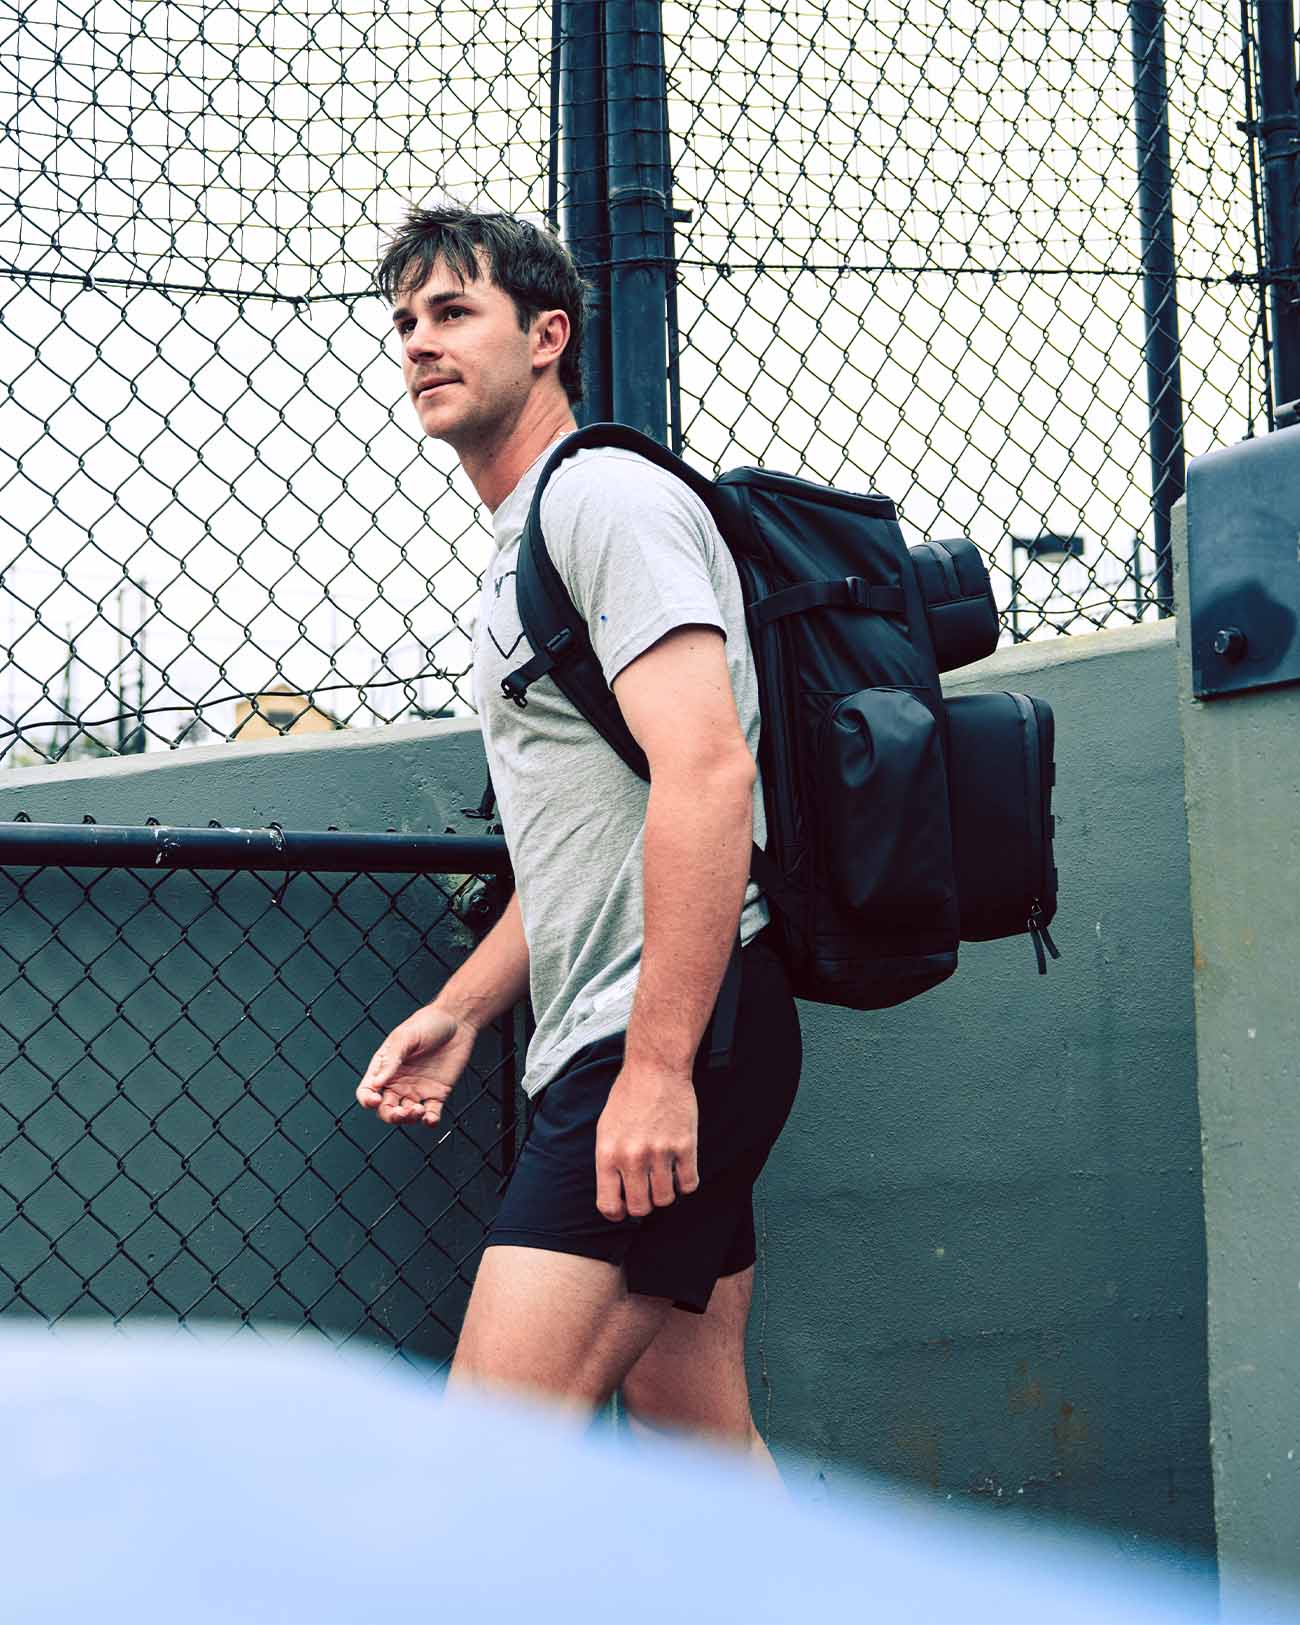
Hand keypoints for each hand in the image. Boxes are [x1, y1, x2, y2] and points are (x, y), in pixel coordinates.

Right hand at [355, 1005, 477, 1128]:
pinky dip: (429, 1121)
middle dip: (390, 1116)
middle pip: (386, 1109)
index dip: (367, 1100)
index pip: (367, 1091)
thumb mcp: (404, 1037)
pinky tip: (430, 1119)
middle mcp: (398, 1082)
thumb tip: (376, 1084)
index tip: (376, 1100)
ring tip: (418, 1110)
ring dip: (409, 1119)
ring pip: (406, 1115)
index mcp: (384, 1068)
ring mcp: (417, 1090)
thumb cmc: (427, 1023)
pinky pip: (431, 1114)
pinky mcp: (437, 1094)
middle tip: (401, 1112)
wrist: (457, 1021)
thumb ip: (391, 1060)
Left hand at [594, 1063, 700, 1220]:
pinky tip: (680, 1171)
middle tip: (647, 1192)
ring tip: (664, 1179)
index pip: (609, 1205)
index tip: (624, 1208)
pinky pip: (689, 1184)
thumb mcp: (605, 1129)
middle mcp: (632, 1157)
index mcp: (608, 1154)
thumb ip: (609, 1162)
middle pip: (641, 1208)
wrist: (655, 1069)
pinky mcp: (685, 1146)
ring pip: (666, 1199)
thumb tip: (616, 1194)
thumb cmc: (628, 1097)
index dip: (617, 1213)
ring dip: (666, 1194)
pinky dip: (686, 1183)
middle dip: (644, 1205)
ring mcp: (660, 1152)